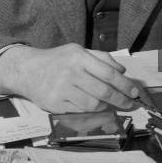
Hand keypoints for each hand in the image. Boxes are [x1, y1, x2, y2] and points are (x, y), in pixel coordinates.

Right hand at [0, 43, 139, 112]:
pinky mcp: (56, 104)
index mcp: (79, 57)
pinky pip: (81, 111)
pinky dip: (92, 111)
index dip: (125, 84)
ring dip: (106, 106)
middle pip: (103, 91)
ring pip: (94, 104)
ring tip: (111, 104)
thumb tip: (122, 71)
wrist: (27, 70)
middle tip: (130, 103)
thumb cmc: (58, 60)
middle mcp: (71, 72)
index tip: (135, 92)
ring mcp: (62, 90)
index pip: (108, 73)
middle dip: (121, 99)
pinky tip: (95, 107)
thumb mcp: (78, 51)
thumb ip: (101, 58)